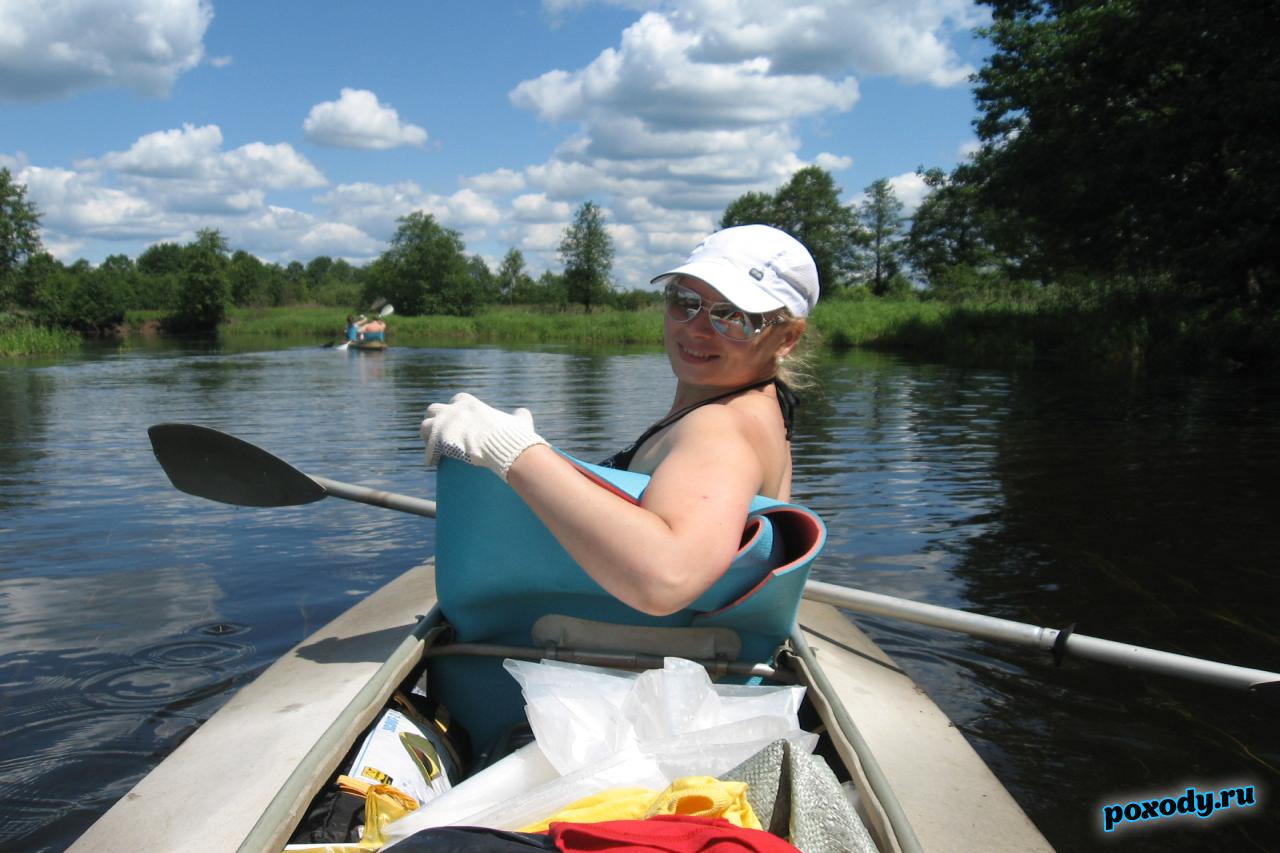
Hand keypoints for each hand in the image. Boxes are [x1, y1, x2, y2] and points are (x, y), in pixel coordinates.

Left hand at [420, 392, 547, 480]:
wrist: (505, 447)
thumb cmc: (513, 436)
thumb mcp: (519, 421)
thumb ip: (519, 415)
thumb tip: (522, 413)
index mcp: (471, 403)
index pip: (456, 400)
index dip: (455, 410)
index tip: (457, 421)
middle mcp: (455, 410)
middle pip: (434, 409)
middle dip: (435, 420)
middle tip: (440, 434)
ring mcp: (446, 424)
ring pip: (425, 425)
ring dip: (427, 436)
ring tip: (432, 448)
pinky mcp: (441, 440)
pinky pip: (429, 448)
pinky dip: (430, 456)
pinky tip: (432, 463)